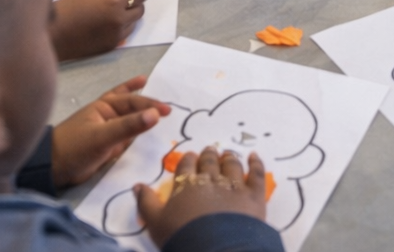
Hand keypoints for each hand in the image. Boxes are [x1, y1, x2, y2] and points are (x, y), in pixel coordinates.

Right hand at [50, 0, 145, 60]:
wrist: (55, 34)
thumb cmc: (67, 8)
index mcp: (115, 2)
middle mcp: (120, 19)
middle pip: (139, 10)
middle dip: (134, 2)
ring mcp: (117, 35)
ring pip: (133, 24)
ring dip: (128, 16)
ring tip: (114, 12)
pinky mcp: (111, 46)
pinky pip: (123, 34)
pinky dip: (120, 27)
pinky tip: (108, 23)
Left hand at [51, 76, 169, 188]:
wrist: (53, 169)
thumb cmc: (75, 147)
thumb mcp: (103, 136)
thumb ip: (129, 126)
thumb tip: (156, 115)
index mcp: (104, 106)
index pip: (132, 101)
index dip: (151, 104)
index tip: (168, 111)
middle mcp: (106, 115)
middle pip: (131, 105)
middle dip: (147, 103)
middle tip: (168, 106)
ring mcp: (106, 131)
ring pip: (129, 119)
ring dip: (142, 114)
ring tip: (156, 107)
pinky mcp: (106, 146)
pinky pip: (125, 137)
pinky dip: (135, 133)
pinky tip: (143, 132)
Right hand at [138, 147, 269, 247]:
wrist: (215, 251)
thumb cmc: (181, 237)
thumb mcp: (156, 223)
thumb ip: (146, 202)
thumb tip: (137, 185)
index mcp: (186, 185)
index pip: (186, 165)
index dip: (188, 160)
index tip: (190, 157)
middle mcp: (210, 180)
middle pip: (209, 162)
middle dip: (208, 155)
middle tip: (209, 151)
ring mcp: (234, 186)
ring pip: (231, 165)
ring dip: (228, 157)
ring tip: (227, 153)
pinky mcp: (253, 196)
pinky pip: (256, 174)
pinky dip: (256, 163)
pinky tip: (254, 156)